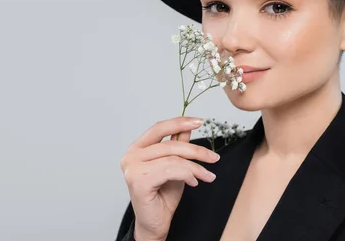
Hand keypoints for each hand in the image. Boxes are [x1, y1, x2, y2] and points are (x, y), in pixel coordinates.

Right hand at [119, 116, 220, 240]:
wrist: (155, 223)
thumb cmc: (162, 195)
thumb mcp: (174, 165)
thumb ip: (177, 145)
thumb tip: (188, 127)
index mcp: (136, 148)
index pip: (159, 128)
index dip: (179, 122)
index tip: (199, 121)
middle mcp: (131, 156)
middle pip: (170, 145)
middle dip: (196, 151)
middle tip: (214, 158)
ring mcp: (132, 168)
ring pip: (173, 159)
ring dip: (196, 167)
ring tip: (207, 175)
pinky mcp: (139, 181)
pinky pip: (171, 170)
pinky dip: (188, 175)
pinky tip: (194, 182)